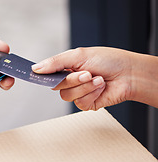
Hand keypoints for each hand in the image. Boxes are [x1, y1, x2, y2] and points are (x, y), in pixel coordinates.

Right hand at [31, 47, 150, 109]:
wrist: (129, 75)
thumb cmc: (109, 61)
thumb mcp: (79, 55)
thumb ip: (56, 62)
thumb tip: (36, 68)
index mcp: (67, 67)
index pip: (48, 73)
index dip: (42, 75)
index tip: (34, 74)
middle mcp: (71, 80)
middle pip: (57, 86)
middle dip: (73, 79)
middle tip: (87, 73)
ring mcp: (78, 93)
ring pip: (67, 95)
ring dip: (85, 87)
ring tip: (98, 79)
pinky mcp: (86, 103)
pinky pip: (80, 103)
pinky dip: (91, 94)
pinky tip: (100, 88)